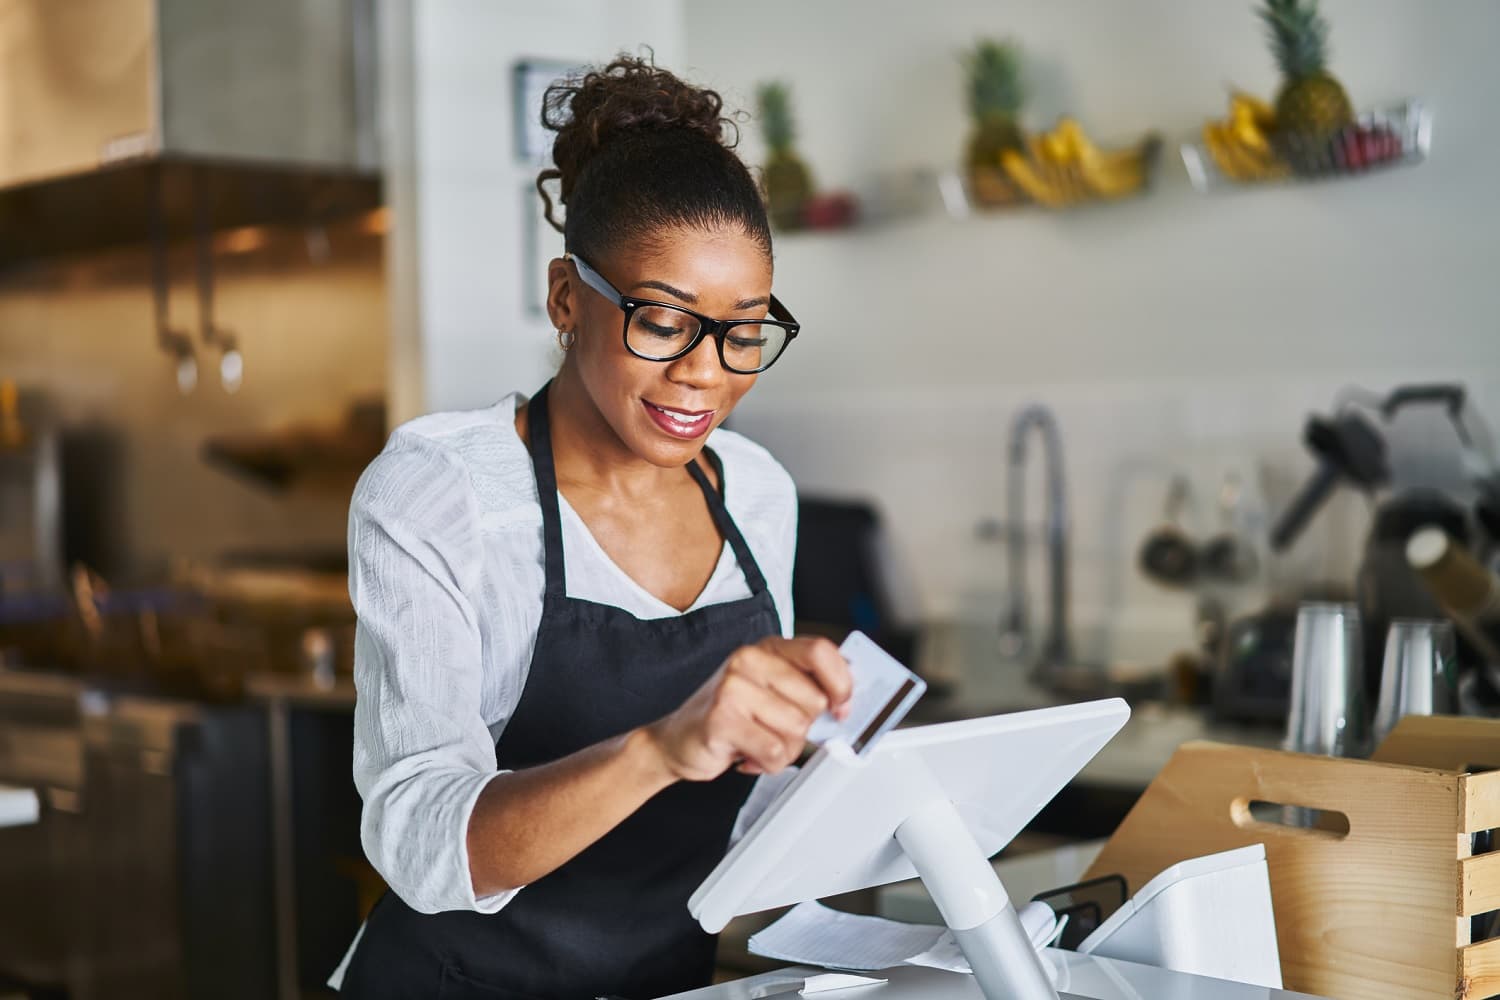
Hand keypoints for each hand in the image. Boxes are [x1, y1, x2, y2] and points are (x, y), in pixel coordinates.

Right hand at [643, 636, 853, 781]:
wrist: (674, 741)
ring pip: (796, 729)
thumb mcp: (768, 692)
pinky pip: (774, 750)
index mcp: (766, 649)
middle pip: (814, 700)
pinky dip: (767, 764)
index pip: (820, 651)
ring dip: (784, 750)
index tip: (843, 707)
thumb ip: (804, 688)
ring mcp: (733, 687)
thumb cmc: (728, 717)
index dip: (841, 682)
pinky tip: (747, 755)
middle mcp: (749, 660)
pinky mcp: (723, 718)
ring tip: (757, 743)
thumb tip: (847, 700)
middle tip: (776, 732)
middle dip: (803, 729)